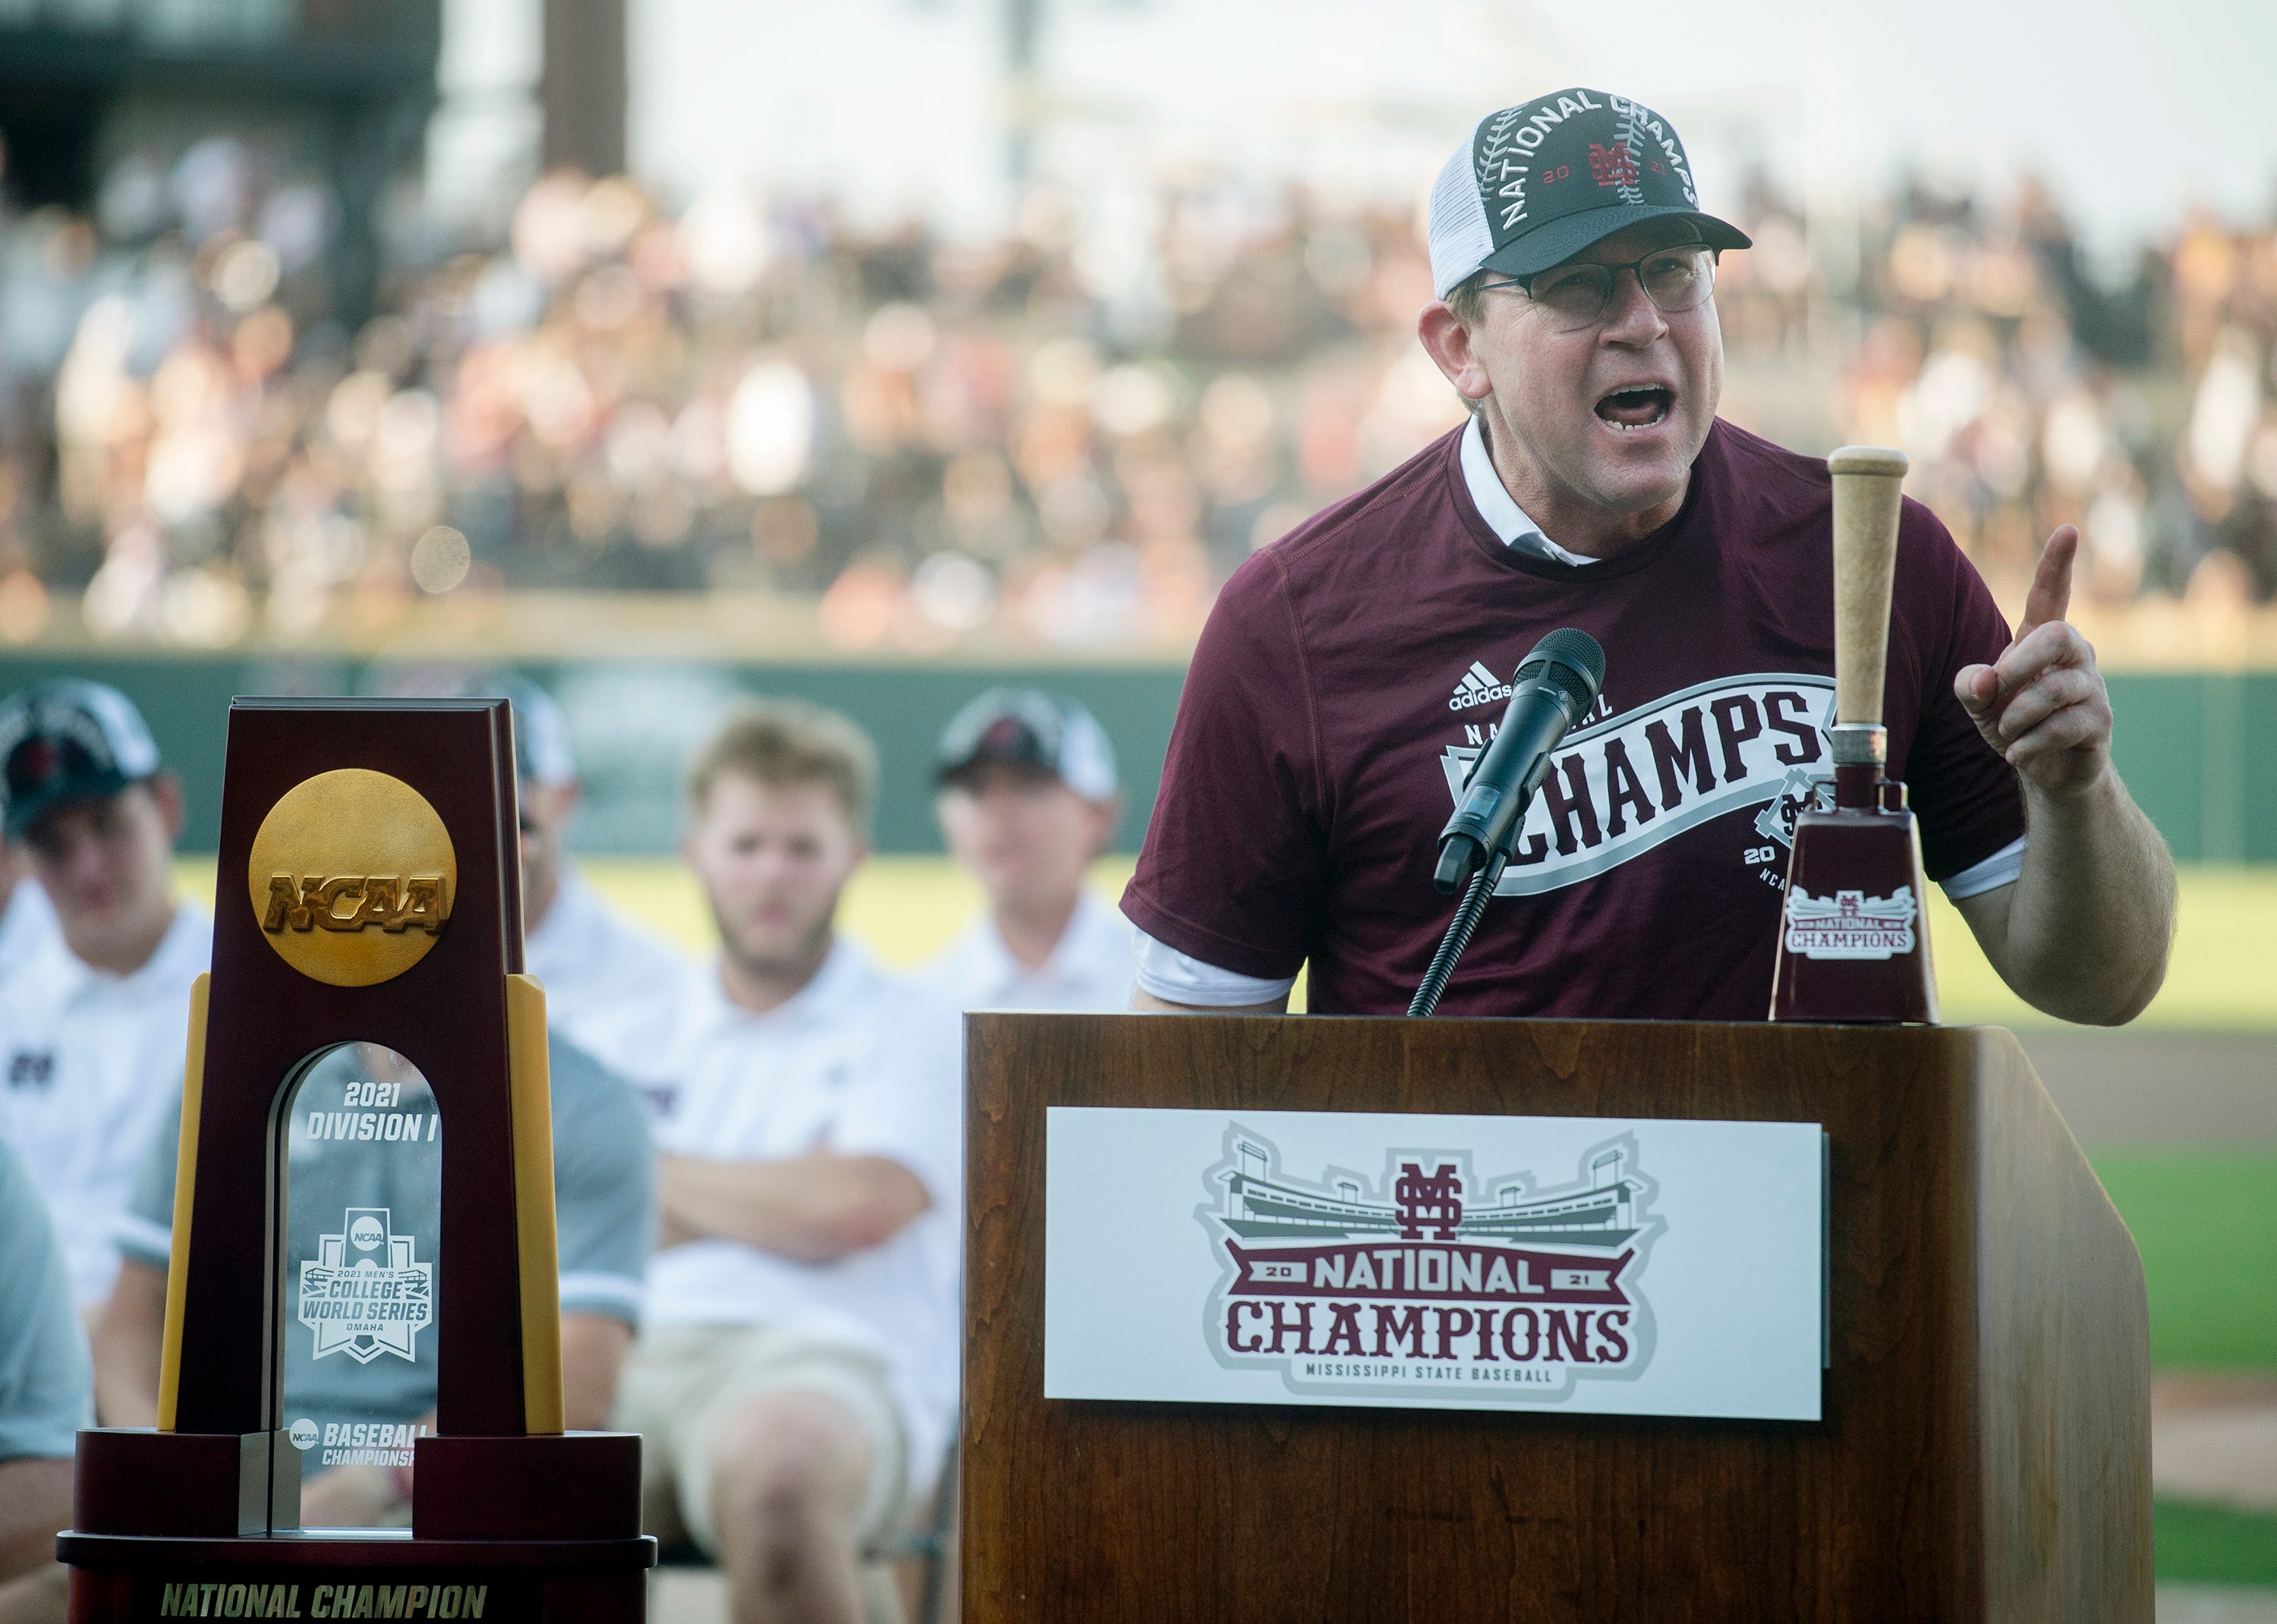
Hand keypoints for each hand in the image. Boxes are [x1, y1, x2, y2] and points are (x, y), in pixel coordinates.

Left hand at [1955, 525, 2112, 798]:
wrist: (2043, 769)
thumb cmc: (2011, 721)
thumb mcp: (1977, 701)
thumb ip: (1969, 685)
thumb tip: (1986, 680)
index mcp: (2042, 640)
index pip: (2051, 596)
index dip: (2057, 566)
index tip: (2067, 531)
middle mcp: (2075, 654)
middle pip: (2058, 635)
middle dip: (2019, 663)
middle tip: (1995, 690)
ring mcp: (2093, 686)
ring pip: (2053, 690)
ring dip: (2016, 716)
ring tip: (2006, 732)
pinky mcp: (2101, 721)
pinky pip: (2062, 726)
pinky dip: (2028, 743)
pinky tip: (2017, 754)